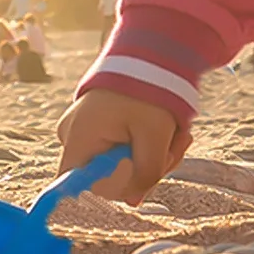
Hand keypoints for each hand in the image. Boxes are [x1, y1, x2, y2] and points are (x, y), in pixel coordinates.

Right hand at [56, 89, 191, 205]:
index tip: (138, 188)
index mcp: (80, 139)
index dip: (108, 195)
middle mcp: (74, 138)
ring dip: (155, 156)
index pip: (75, 189)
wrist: (153, 51)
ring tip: (179, 134)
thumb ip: (146, 171)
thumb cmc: (149, 90)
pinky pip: (123, 150)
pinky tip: (170, 132)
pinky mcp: (101, 128)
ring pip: (121, 165)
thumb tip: (133, 201)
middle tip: (177, 147)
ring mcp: (86, 133)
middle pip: (106, 179)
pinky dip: (149, 146)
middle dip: (148, 169)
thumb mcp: (155, 134)